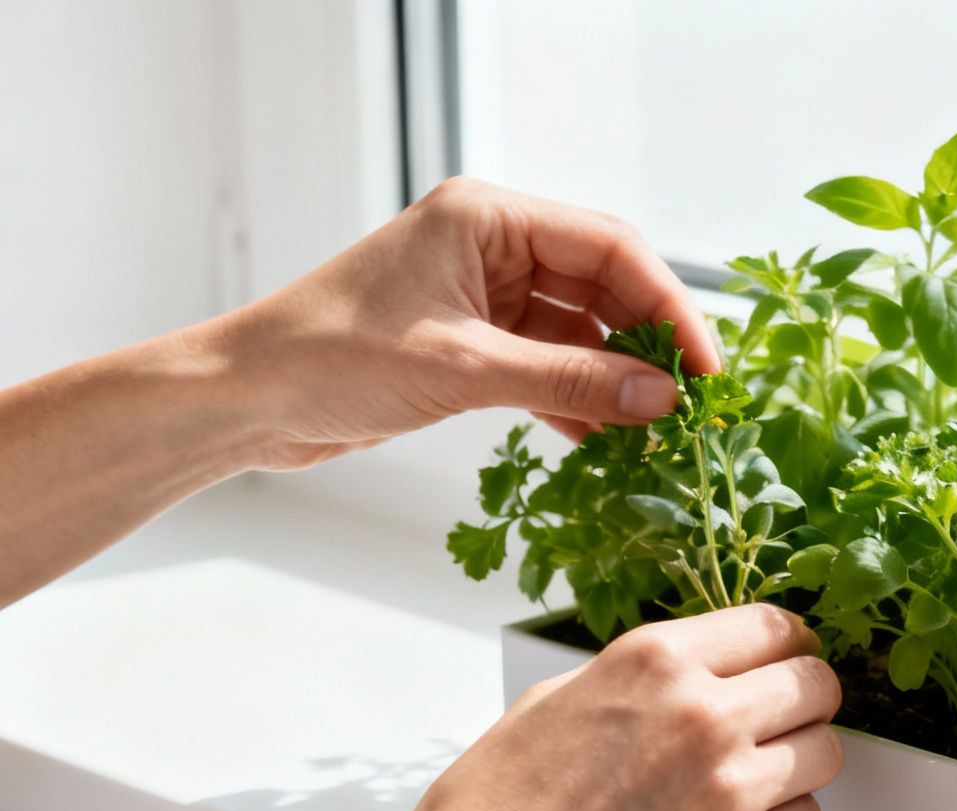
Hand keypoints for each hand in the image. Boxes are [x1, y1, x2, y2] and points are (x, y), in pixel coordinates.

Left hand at [222, 176, 721, 468]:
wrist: (244, 399)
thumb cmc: (330, 357)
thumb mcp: (464, 369)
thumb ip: (569, 381)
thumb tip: (659, 399)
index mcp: (489, 216)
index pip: (610, 248)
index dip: (668, 306)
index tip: (705, 367)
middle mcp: (492, 244)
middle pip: (604, 286)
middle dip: (648, 346)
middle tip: (693, 405)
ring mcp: (482, 293)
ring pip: (580, 331)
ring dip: (616, 380)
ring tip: (659, 432)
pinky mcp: (472, 341)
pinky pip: (549, 364)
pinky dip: (579, 401)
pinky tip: (609, 442)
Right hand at [388, 603, 844, 810]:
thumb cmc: (497, 809)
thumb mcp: (558, 699)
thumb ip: (642, 678)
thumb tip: (698, 669)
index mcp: (657, 661)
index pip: (773, 626)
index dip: (788, 644)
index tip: (788, 659)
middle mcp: (706, 715)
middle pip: (816, 685)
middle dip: (806, 699)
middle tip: (787, 718)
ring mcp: (731, 789)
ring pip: (826, 753)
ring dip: (801, 761)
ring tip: (761, 777)